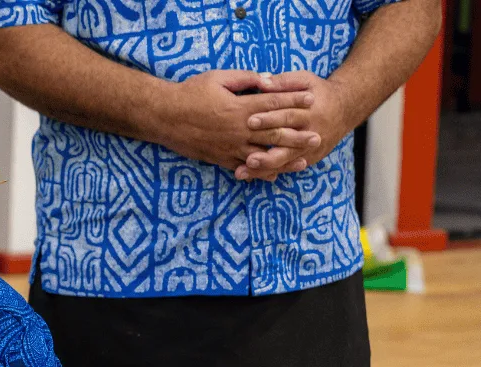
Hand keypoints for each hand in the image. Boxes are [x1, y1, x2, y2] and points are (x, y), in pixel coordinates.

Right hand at [151, 70, 317, 176]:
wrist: (163, 117)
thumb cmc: (189, 93)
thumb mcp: (217, 77)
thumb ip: (245, 78)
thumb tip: (267, 80)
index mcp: (239, 107)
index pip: (274, 104)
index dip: (294, 101)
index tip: (312, 100)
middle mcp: (238, 130)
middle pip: (274, 133)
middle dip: (298, 135)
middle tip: (318, 136)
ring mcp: (229, 146)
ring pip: (263, 155)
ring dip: (285, 158)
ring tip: (304, 160)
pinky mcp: (219, 158)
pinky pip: (244, 168)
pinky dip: (260, 173)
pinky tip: (274, 175)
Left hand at [238, 70, 350, 179]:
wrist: (345, 109)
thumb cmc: (318, 92)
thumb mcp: (305, 80)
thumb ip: (284, 81)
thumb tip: (261, 81)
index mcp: (311, 112)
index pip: (288, 116)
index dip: (270, 119)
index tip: (249, 121)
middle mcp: (312, 132)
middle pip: (287, 144)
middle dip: (267, 152)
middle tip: (247, 158)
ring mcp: (311, 148)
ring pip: (286, 161)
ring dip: (264, 168)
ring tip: (242, 172)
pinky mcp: (310, 158)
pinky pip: (288, 168)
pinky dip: (270, 172)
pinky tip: (252, 176)